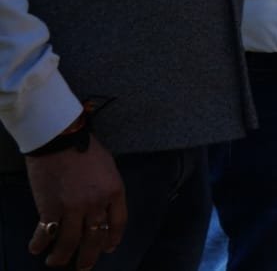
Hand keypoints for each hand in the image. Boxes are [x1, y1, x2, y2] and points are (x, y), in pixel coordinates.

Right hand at [25, 135, 126, 267]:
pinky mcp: (50, 208)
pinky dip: (40, 244)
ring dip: (62, 256)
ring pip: (70, 242)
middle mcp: (96, 203)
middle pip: (95, 238)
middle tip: (83, 267)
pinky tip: (37, 249)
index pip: (118, 223)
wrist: (60, 138)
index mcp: (114, 191)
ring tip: (56, 262)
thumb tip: (102, 209)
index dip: (113, 239)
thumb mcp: (108, 167)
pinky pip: (46, 233)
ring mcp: (73, 208)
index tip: (108, 248)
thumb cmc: (85, 148)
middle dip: (88, 257)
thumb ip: (107, 189)